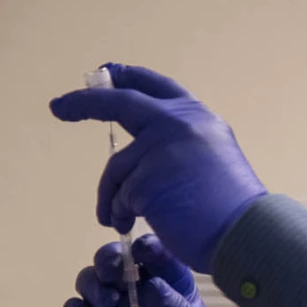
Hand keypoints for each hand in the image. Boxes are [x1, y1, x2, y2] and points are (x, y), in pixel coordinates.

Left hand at [50, 63, 266, 273]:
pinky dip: (120, 213)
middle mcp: (178, 123)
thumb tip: (137, 150)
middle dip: (85, 102)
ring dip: (111, 195)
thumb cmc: (231, 207)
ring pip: (116, 167)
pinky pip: (119, 196)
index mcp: (197, 116)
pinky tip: (131, 225)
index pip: (154, 87)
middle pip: (119, 102)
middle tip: (59, 107)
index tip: (105, 73)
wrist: (247, 233)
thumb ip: (179, 143)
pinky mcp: (147, 180)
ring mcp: (161, 149)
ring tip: (116, 218)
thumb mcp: (211, 156)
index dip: (126, 77)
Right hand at [62, 234, 216, 306]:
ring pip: (91, 279)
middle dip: (111, 257)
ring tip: (107, 300)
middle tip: (113, 268)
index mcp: (168, 284)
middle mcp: (136, 290)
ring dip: (93, 281)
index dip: (148, 247)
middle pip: (117, 259)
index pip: (156, 255)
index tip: (143, 249)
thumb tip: (151, 285)